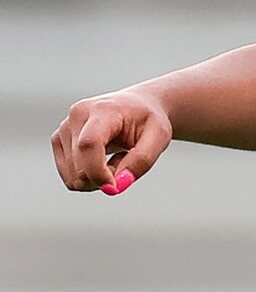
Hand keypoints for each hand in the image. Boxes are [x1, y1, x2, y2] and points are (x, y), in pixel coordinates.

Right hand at [52, 91, 172, 195]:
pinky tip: (103, 160)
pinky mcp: (59, 139)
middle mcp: (77, 115)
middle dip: (104, 178)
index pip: (89, 144)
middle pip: (80, 166)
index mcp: (102, 109)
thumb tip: (117, 186)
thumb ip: (142, 161)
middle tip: (125, 165)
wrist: (139, 105)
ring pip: (73, 177)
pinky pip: (69, 177)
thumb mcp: (159, 137)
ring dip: (97, 179)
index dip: (98, 172)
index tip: (115, 186)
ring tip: (116, 160)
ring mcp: (64, 127)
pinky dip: (88, 178)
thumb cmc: (149, 120)